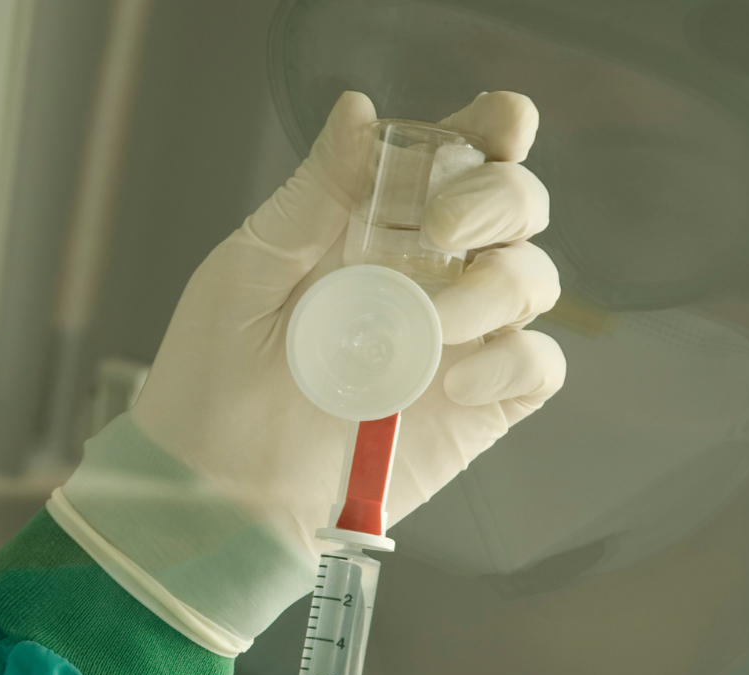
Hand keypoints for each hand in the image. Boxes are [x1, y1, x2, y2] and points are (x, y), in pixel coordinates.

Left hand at [56, 91, 563, 653]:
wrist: (210, 488)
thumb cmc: (210, 377)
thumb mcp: (247, 272)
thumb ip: (312, 196)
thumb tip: (359, 112)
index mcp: (372, 228)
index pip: (458, 156)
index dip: (492, 130)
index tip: (491, 127)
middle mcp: (424, 275)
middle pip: (517, 206)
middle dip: (501, 197)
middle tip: (445, 225)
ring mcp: (454, 341)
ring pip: (534, 279)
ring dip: (496, 284)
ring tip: (429, 322)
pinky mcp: (474, 407)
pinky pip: (537, 366)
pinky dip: (512, 360)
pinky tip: (450, 381)